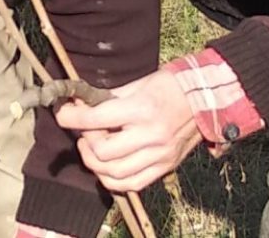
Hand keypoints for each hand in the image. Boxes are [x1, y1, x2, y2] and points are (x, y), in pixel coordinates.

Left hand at [54, 71, 202, 191]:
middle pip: (101, 152)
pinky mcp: (165, 167)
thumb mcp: (137, 85)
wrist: (205, 98)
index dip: (70, 117)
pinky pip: (131, 184)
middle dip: (84, 141)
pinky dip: (112, 179)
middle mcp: (150, 135)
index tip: (63, 114)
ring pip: (113, 173)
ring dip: (94, 163)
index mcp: (141, 109)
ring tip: (94, 148)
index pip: (95, 119)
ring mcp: (159, 155)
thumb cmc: (169, 87)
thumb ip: (107, 98)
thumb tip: (78, 105)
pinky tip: (107, 166)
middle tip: (84, 130)